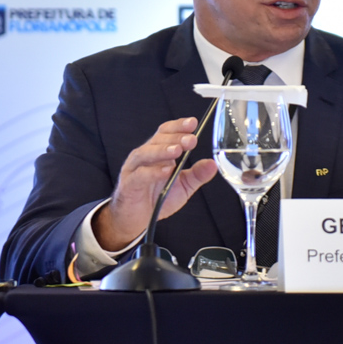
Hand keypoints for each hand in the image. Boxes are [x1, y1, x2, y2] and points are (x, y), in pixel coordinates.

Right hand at [94, 116, 217, 250]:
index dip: (179, 126)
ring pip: (146, 153)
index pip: (167, 132)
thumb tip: (213, 164)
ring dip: (162, 150)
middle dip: (176, 138)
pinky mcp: (129, 184)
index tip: (193, 123)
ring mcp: (135, 168)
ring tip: (177, 151)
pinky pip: (140, 175)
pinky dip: (153, 172)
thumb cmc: (158, 198)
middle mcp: (146, 156)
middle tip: (191, 140)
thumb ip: (197, 175)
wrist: (137, 219)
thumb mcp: (183, 186)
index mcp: (159, 152)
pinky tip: (165, 171)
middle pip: (158, 139)